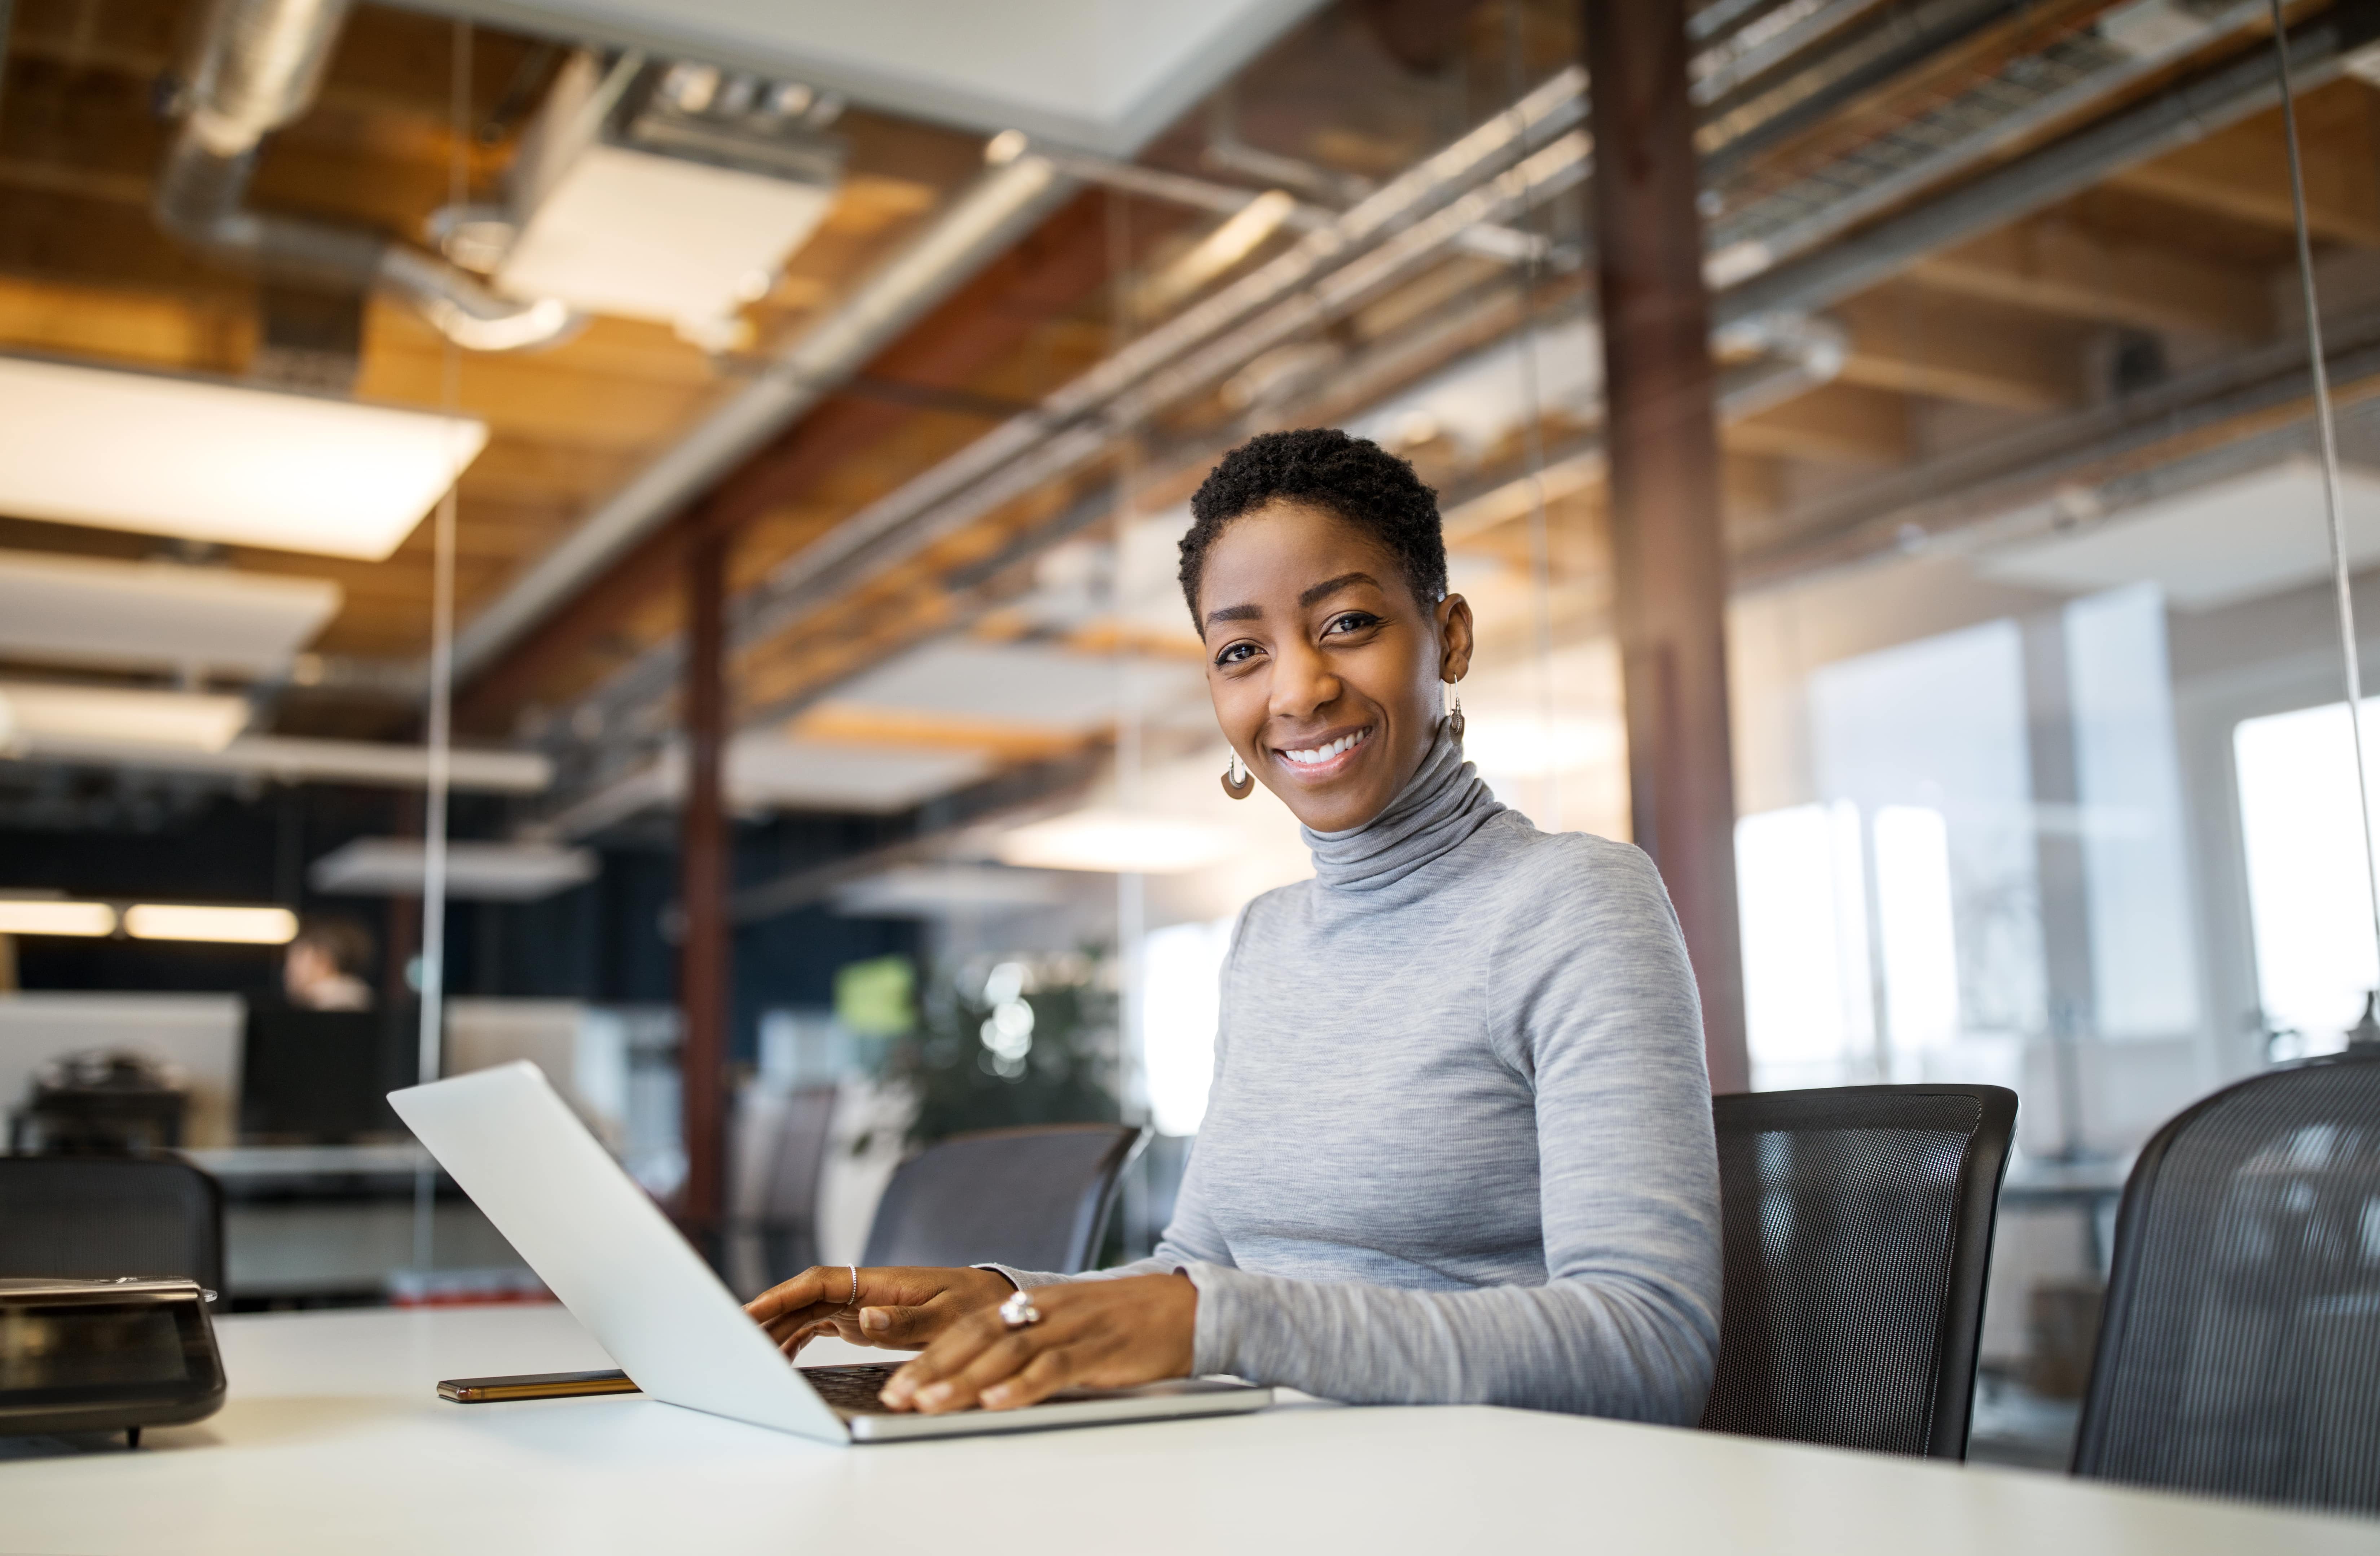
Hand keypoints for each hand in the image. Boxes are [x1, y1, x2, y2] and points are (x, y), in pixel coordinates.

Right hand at [743, 1265, 1013, 1358]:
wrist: (992, 1303)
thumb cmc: (973, 1308)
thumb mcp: (948, 1319)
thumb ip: (907, 1323)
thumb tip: (863, 1318)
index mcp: (879, 1282)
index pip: (819, 1282)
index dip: (782, 1295)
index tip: (750, 1311)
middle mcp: (862, 1289)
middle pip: (803, 1299)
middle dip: (768, 1317)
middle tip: (733, 1342)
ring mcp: (859, 1304)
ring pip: (806, 1313)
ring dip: (778, 1332)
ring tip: (750, 1358)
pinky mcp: (860, 1319)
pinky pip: (818, 1325)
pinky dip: (796, 1340)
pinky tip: (779, 1359)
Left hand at [879, 1272, 1195, 1414]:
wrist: (1185, 1305)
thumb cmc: (1121, 1322)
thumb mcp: (1067, 1326)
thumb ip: (1028, 1344)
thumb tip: (979, 1378)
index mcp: (1033, 1303)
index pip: (970, 1327)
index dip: (931, 1354)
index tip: (897, 1383)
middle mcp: (1045, 1309)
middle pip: (978, 1337)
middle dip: (934, 1368)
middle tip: (898, 1396)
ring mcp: (1072, 1327)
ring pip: (1008, 1351)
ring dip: (965, 1379)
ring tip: (931, 1403)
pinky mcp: (1100, 1347)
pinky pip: (1055, 1365)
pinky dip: (1023, 1384)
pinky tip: (997, 1401)